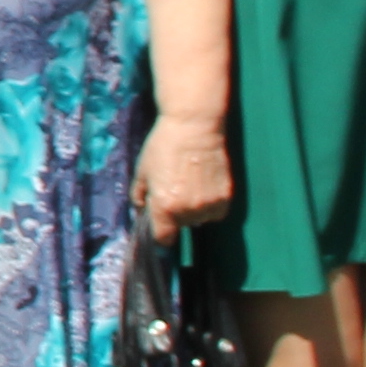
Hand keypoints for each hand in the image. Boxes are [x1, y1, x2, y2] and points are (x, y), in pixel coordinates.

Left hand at [133, 111, 234, 235]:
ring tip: (190, 186)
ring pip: (200, 220)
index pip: (163, 239)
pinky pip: (217, 213)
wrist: (194, 127)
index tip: (161, 227)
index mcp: (164, 207)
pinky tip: (204, 187)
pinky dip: (211, 206)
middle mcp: (188, 210)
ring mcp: (209, 205)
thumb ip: (139, 197)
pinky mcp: (226, 197)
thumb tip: (142, 212)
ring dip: (194, 210)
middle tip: (175, 191)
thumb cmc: (163, 147)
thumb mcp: (142, 172)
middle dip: (176, 215)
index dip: (161, 234)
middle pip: (182, 226)